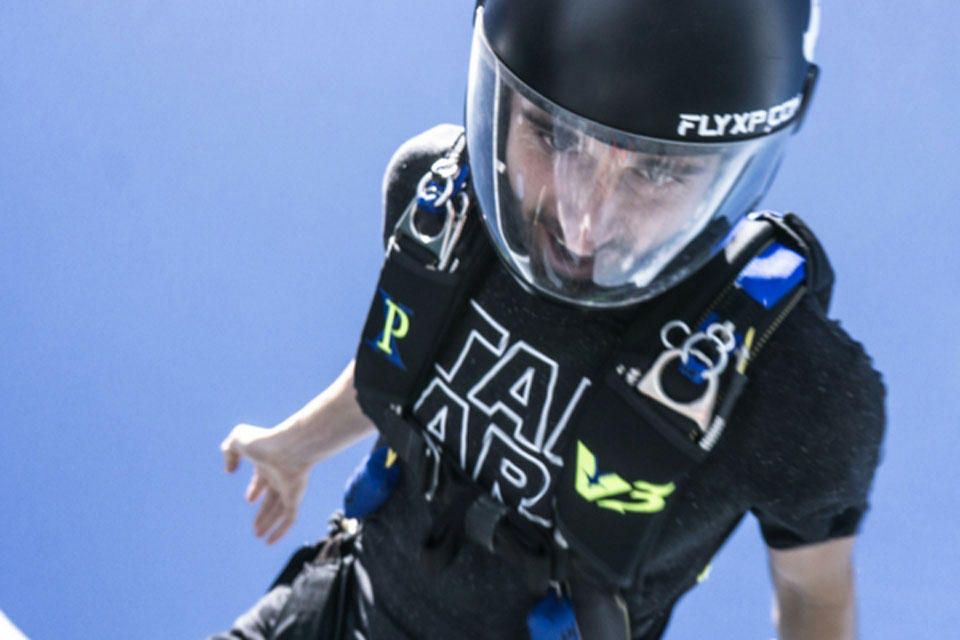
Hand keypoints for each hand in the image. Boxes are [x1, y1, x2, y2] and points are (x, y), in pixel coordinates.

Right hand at [221, 423, 309, 543]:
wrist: (289, 446)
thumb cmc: (264, 441)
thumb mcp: (238, 439)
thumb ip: (229, 451)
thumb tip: (229, 470)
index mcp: (268, 463)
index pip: (263, 479)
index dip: (256, 489)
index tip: (249, 499)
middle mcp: (280, 476)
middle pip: (272, 498)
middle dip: (263, 512)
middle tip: (255, 527)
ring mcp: (289, 487)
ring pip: (280, 511)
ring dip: (268, 524)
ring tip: (257, 536)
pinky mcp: (295, 497)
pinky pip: (290, 519)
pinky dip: (281, 531)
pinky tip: (270, 542)